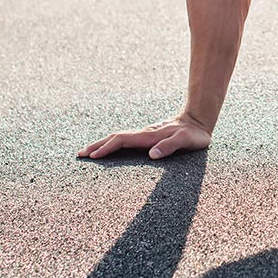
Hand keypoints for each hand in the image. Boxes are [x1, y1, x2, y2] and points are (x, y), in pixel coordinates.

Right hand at [76, 116, 210, 159]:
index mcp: (148, 136)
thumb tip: (151, 155)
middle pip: (114, 138)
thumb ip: (170, 146)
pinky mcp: (147, 138)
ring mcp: (144, 136)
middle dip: (96, 146)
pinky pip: (125, 142)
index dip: (107, 148)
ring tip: (88, 153)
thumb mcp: (186, 141)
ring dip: (102, 145)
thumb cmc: (194, 135)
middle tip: (79, 155)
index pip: (122, 140)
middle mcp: (143, 134)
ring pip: (118, 139)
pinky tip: (109, 151)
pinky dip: (112, 145)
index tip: (93, 156)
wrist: (198, 121)